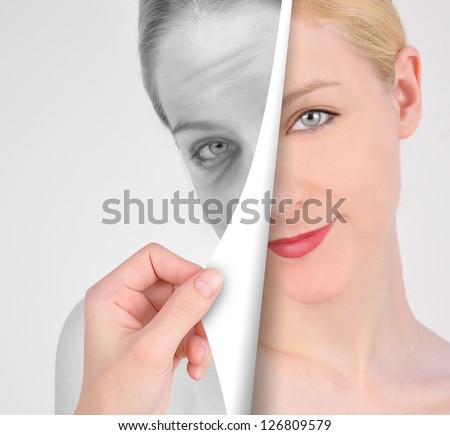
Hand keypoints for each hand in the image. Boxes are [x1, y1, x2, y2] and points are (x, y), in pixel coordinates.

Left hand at [74, 243, 221, 414]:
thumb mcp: (151, 349)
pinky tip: (194, 363)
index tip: (204, 285)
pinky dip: (199, 345)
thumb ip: (183, 310)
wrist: (116, 429)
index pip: (153, 259)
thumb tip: (208, 280)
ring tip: (197, 353)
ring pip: (188, 306)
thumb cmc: (111, 397)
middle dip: (194, 310)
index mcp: (112, 295)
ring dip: (199, 332)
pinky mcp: (163, 336)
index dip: (181, 269)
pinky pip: (191, 326)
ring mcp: (147, 321)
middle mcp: (129, 303)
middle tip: (205, 325)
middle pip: (176, 283)